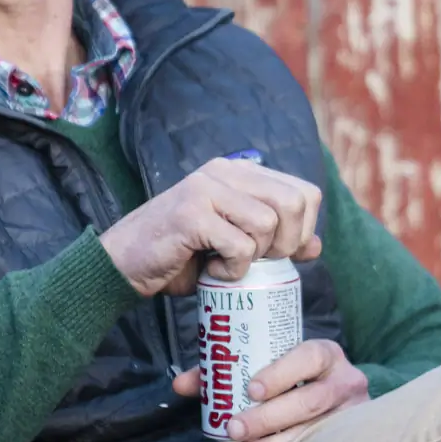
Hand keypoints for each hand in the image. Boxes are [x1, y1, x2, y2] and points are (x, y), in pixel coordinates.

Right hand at [100, 157, 320, 296]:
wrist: (124, 265)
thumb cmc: (182, 256)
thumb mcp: (235, 244)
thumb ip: (274, 240)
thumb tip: (316, 246)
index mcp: (241, 172)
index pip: (304, 192)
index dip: (303, 230)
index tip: (280, 254)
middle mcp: (225, 171)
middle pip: (294, 203)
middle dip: (287, 243)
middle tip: (258, 261)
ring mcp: (206, 188)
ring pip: (268, 223)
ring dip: (255, 256)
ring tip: (227, 263)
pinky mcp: (191, 213)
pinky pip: (240, 246)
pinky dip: (232, 270)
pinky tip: (211, 270)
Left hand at [172, 338, 367, 441]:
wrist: (337, 395)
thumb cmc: (293, 378)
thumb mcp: (270, 365)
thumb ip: (226, 371)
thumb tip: (182, 385)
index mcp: (326, 354)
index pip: (309, 357)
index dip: (280, 374)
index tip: (251, 390)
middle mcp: (345, 382)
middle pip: (310, 401)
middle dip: (269, 418)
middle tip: (234, 428)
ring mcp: (349, 415)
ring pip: (313, 433)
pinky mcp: (345, 440)